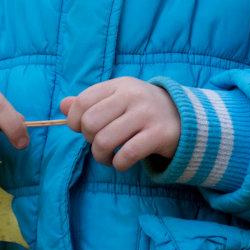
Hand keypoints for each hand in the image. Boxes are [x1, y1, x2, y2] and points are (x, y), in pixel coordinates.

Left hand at [60, 77, 180, 171]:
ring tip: (108, 157)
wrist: (186, 118)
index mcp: (119, 85)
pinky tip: (121, 164)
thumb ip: (91, 102)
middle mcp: (132, 96)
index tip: (82, 130)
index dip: (74, 121)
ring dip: (101, 156)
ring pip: (105, 140)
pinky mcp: (159, 135)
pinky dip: (118, 164)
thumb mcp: (118, 99)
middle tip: (99, 144)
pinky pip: (126, 155)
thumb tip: (63, 106)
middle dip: (89, 139)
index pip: (82, 101)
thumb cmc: (143, 110)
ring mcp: (147, 114)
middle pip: (90, 122)